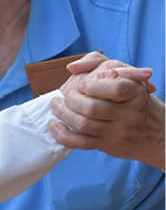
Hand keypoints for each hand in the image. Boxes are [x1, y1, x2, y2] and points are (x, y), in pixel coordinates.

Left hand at [51, 53, 163, 169]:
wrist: (158, 134)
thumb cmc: (136, 98)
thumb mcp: (128, 75)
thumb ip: (101, 64)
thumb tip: (73, 67)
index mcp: (135, 94)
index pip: (115, 88)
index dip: (92, 85)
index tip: (82, 83)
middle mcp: (128, 114)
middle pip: (92, 108)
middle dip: (71, 99)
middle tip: (64, 94)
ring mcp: (117, 132)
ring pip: (84, 125)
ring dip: (63, 114)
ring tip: (56, 105)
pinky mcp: (107, 145)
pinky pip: (82, 143)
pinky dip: (64, 136)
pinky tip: (54, 126)